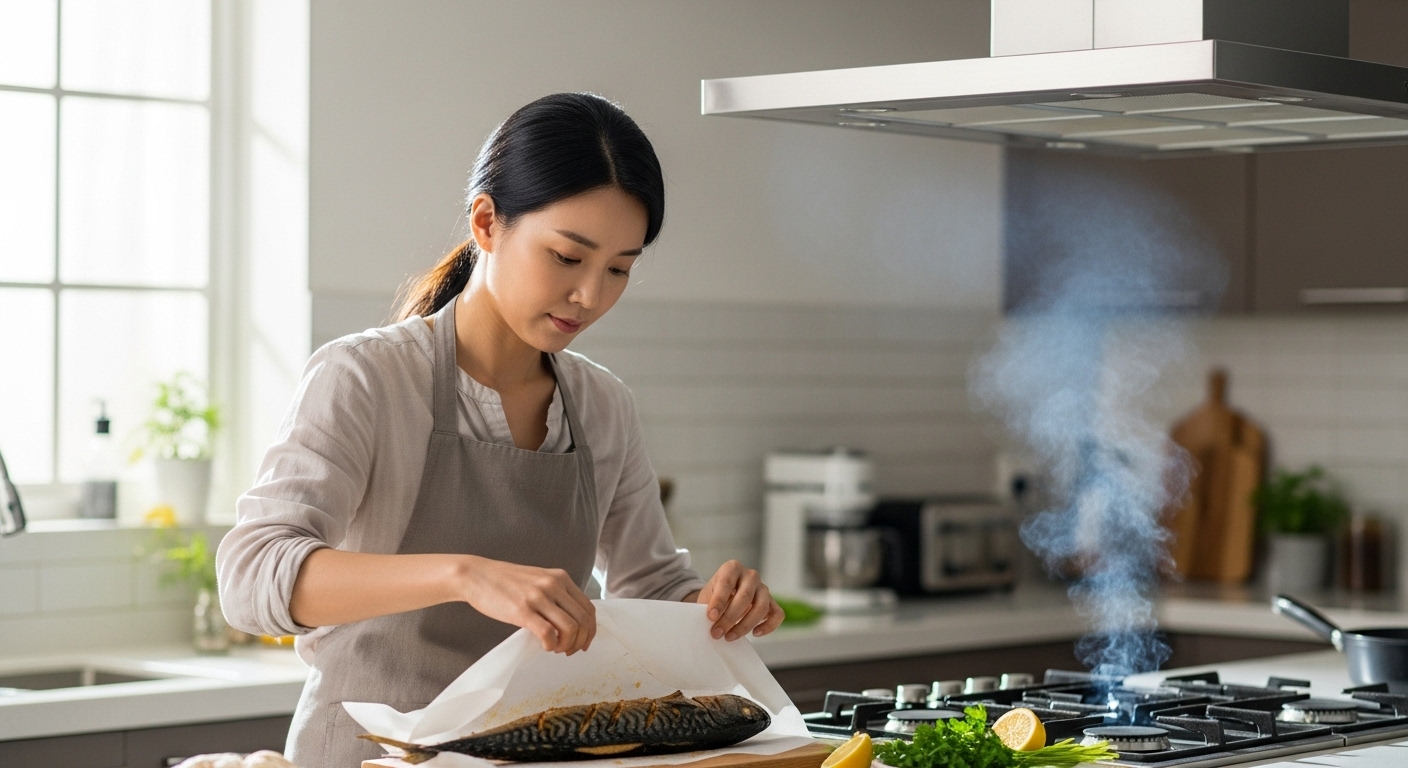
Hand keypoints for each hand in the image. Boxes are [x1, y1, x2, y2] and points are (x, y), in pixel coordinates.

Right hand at [455, 556, 595, 653]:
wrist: (476, 575)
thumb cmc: (505, 581)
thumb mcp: (538, 580)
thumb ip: (555, 595)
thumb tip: (570, 621)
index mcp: (560, 578)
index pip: (588, 608)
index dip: (590, 630)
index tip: (583, 642)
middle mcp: (553, 585)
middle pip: (583, 620)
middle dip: (580, 641)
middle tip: (570, 650)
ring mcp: (538, 597)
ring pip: (570, 628)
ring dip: (567, 645)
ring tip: (556, 649)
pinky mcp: (522, 610)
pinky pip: (548, 633)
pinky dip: (551, 645)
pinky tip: (545, 646)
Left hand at [688, 560, 783, 640]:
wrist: (723, 596)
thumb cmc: (714, 595)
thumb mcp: (706, 596)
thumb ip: (709, 606)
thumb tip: (712, 622)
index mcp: (732, 568)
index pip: (727, 583)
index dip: (718, 601)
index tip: (711, 617)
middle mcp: (750, 575)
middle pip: (744, 597)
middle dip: (729, 618)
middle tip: (717, 633)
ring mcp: (763, 588)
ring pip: (761, 607)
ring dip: (745, 625)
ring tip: (729, 637)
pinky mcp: (772, 602)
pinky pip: (777, 614)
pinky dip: (768, 626)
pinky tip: (755, 634)